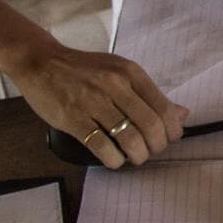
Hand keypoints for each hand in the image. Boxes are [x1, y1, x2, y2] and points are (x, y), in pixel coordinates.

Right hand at [7, 41, 187, 168]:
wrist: (41, 62)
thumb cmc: (84, 69)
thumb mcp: (120, 71)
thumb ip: (149, 93)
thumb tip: (181, 114)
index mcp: (130, 73)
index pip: (164, 108)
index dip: (171, 130)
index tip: (169, 139)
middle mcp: (115, 85)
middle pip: (150, 126)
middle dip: (156, 146)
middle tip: (151, 151)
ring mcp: (93, 102)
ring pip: (129, 139)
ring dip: (137, 155)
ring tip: (135, 157)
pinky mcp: (74, 119)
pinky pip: (102, 146)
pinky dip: (114, 159)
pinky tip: (114, 160)